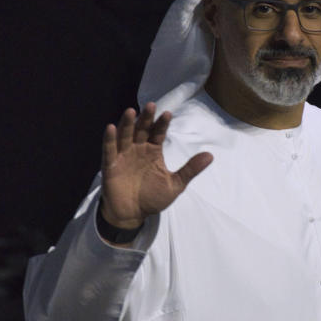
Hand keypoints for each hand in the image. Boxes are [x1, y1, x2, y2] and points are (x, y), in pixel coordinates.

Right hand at [100, 104, 212, 229]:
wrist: (132, 215)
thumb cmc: (152, 198)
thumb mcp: (175, 184)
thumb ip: (190, 169)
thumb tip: (211, 155)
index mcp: (153, 151)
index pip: (158, 133)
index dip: (162, 124)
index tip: (167, 114)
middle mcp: (138, 149)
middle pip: (142, 130)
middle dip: (146, 118)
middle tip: (151, 105)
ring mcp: (123, 156)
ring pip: (125, 135)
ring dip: (127, 123)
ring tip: (131, 111)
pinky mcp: (110, 165)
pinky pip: (109, 150)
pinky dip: (109, 139)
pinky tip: (111, 128)